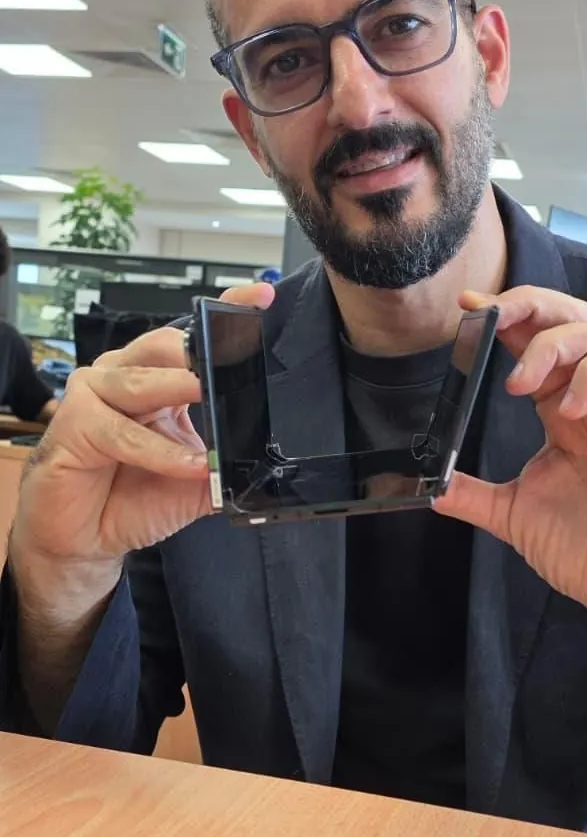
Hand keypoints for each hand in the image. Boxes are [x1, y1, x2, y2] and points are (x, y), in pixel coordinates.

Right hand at [10, 283, 274, 596]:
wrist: (86, 540)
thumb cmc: (133, 499)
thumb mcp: (196, 482)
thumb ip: (225, 464)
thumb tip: (263, 461)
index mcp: (159, 379)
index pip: (192, 336)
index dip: (226, 312)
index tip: (261, 297)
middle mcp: (126, 376)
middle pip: (165, 345)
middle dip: (200, 349)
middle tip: (234, 354)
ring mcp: (96, 394)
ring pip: (142, 381)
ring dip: (179, 389)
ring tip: (208, 394)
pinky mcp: (74, 423)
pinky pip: (121, 431)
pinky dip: (157, 450)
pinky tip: (186, 465)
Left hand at [435, 287, 586, 660]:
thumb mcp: (516, 515)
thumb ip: (474, 495)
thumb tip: (429, 486)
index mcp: (563, 413)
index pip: (536, 344)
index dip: (505, 319)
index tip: (466, 308)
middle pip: (572, 320)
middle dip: (530, 305)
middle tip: (491, 314)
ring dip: (555, 343)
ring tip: (520, 382)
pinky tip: (572, 406)